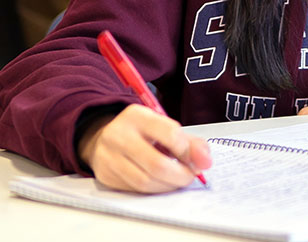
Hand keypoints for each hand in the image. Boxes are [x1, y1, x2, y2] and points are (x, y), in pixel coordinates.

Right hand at [77, 104, 211, 192]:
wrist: (102, 138)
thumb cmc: (140, 133)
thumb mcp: (163, 127)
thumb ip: (190, 142)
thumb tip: (205, 162)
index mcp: (137, 116)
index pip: (170, 135)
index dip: (188, 152)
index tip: (196, 160)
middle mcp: (119, 135)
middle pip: (157, 164)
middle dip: (181, 176)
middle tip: (190, 176)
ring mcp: (109, 157)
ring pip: (146, 181)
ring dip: (169, 186)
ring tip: (176, 180)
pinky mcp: (106, 175)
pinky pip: (136, 190)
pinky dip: (154, 190)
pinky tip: (160, 183)